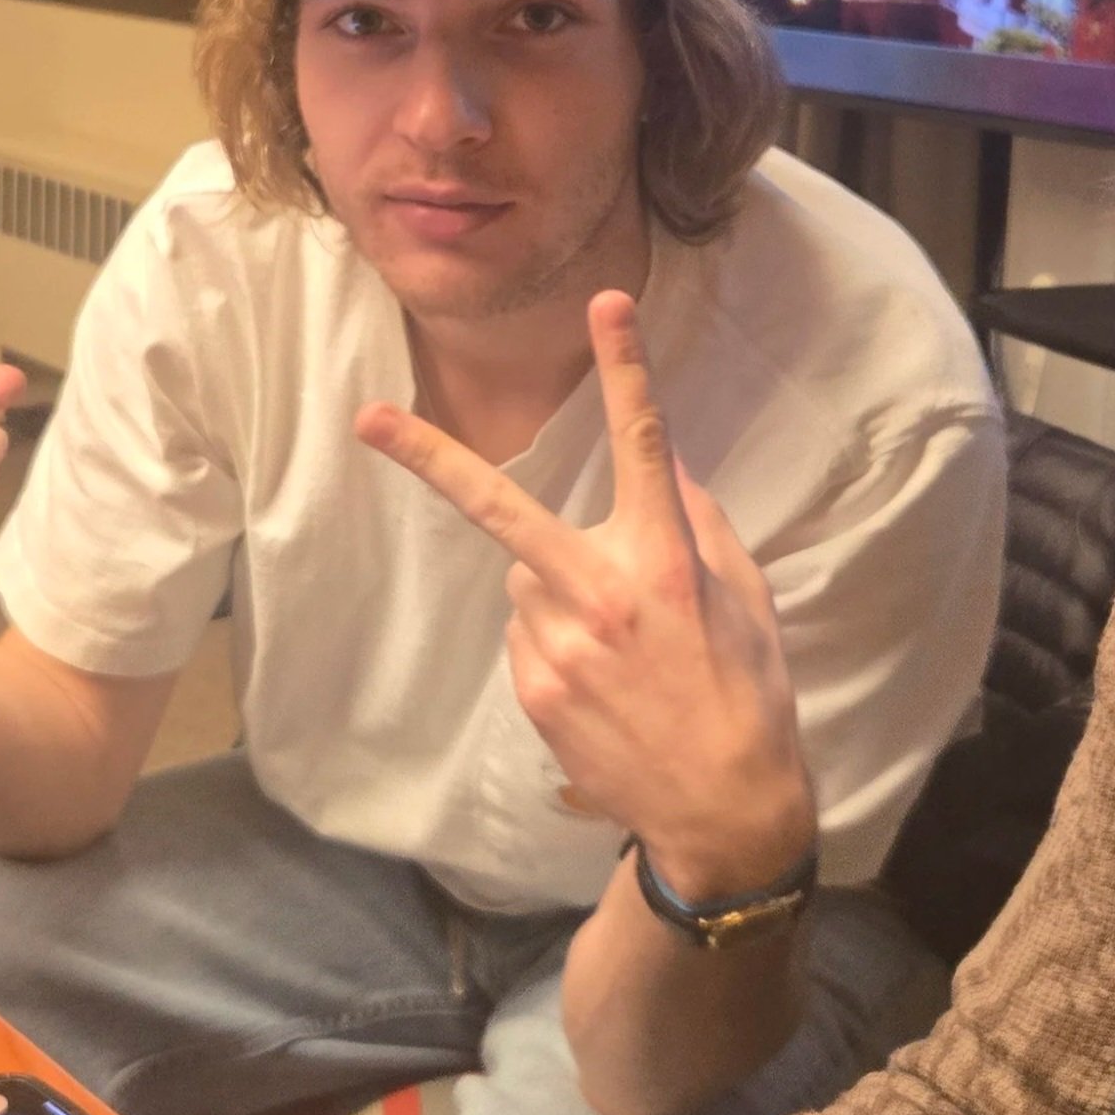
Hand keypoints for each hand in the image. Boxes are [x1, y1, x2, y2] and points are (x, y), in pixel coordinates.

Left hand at [357, 288, 812, 898]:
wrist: (722, 810)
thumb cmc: (748, 693)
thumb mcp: (745, 598)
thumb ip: (699, 523)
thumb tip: (661, 465)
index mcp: (664, 561)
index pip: (644, 446)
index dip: (626, 369)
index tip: (607, 303)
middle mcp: (600, 594)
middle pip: (500, 509)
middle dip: (427, 459)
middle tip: (367, 418)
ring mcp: (556, 645)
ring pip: (528, 578)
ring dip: (559, 590)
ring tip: (621, 647)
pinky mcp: (532, 687)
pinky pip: (528, 633)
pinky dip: (557, 642)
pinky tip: (604, 682)